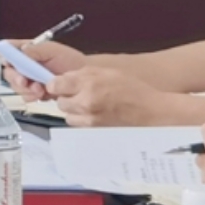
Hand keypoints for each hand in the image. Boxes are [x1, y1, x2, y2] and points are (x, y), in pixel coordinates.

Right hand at [9, 40, 85, 99]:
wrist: (82, 80)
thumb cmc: (71, 61)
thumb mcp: (53, 50)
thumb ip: (36, 50)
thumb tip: (22, 50)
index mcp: (28, 51)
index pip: (8, 50)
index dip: (4, 55)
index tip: (8, 61)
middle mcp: (25, 65)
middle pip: (8, 72)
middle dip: (15, 78)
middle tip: (24, 81)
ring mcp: (29, 79)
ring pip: (16, 87)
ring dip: (26, 89)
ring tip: (40, 89)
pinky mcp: (34, 92)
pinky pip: (26, 96)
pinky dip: (32, 96)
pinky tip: (42, 94)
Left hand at [44, 63, 169, 127]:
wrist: (149, 112)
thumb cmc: (133, 90)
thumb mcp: (108, 73)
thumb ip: (84, 74)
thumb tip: (65, 78)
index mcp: (89, 84)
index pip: (55, 85)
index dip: (57, 84)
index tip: (61, 84)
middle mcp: (86, 103)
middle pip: (60, 101)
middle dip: (67, 97)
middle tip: (80, 94)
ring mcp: (89, 120)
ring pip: (67, 115)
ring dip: (74, 110)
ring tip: (89, 105)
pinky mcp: (92, 131)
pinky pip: (78, 125)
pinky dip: (82, 120)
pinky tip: (94, 114)